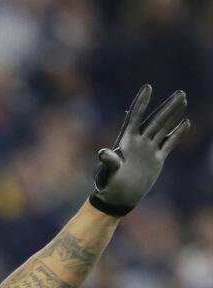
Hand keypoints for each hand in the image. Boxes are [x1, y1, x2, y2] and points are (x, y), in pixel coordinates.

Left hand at [90, 84, 189, 216]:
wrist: (116, 199)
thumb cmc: (107, 185)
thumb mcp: (106, 173)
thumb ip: (108, 162)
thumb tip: (103, 154)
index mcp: (126, 142)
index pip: (135, 118)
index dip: (141, 103)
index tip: (148, 87)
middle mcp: (138, 143)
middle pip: (155, 120)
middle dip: (167, 106)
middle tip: (180, 92)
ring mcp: (147, 150)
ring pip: (163, 128)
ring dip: (173, 115)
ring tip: (183, 100)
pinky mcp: (156, 159)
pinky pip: (169, 143)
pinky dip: (177, 134)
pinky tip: (185, 122)